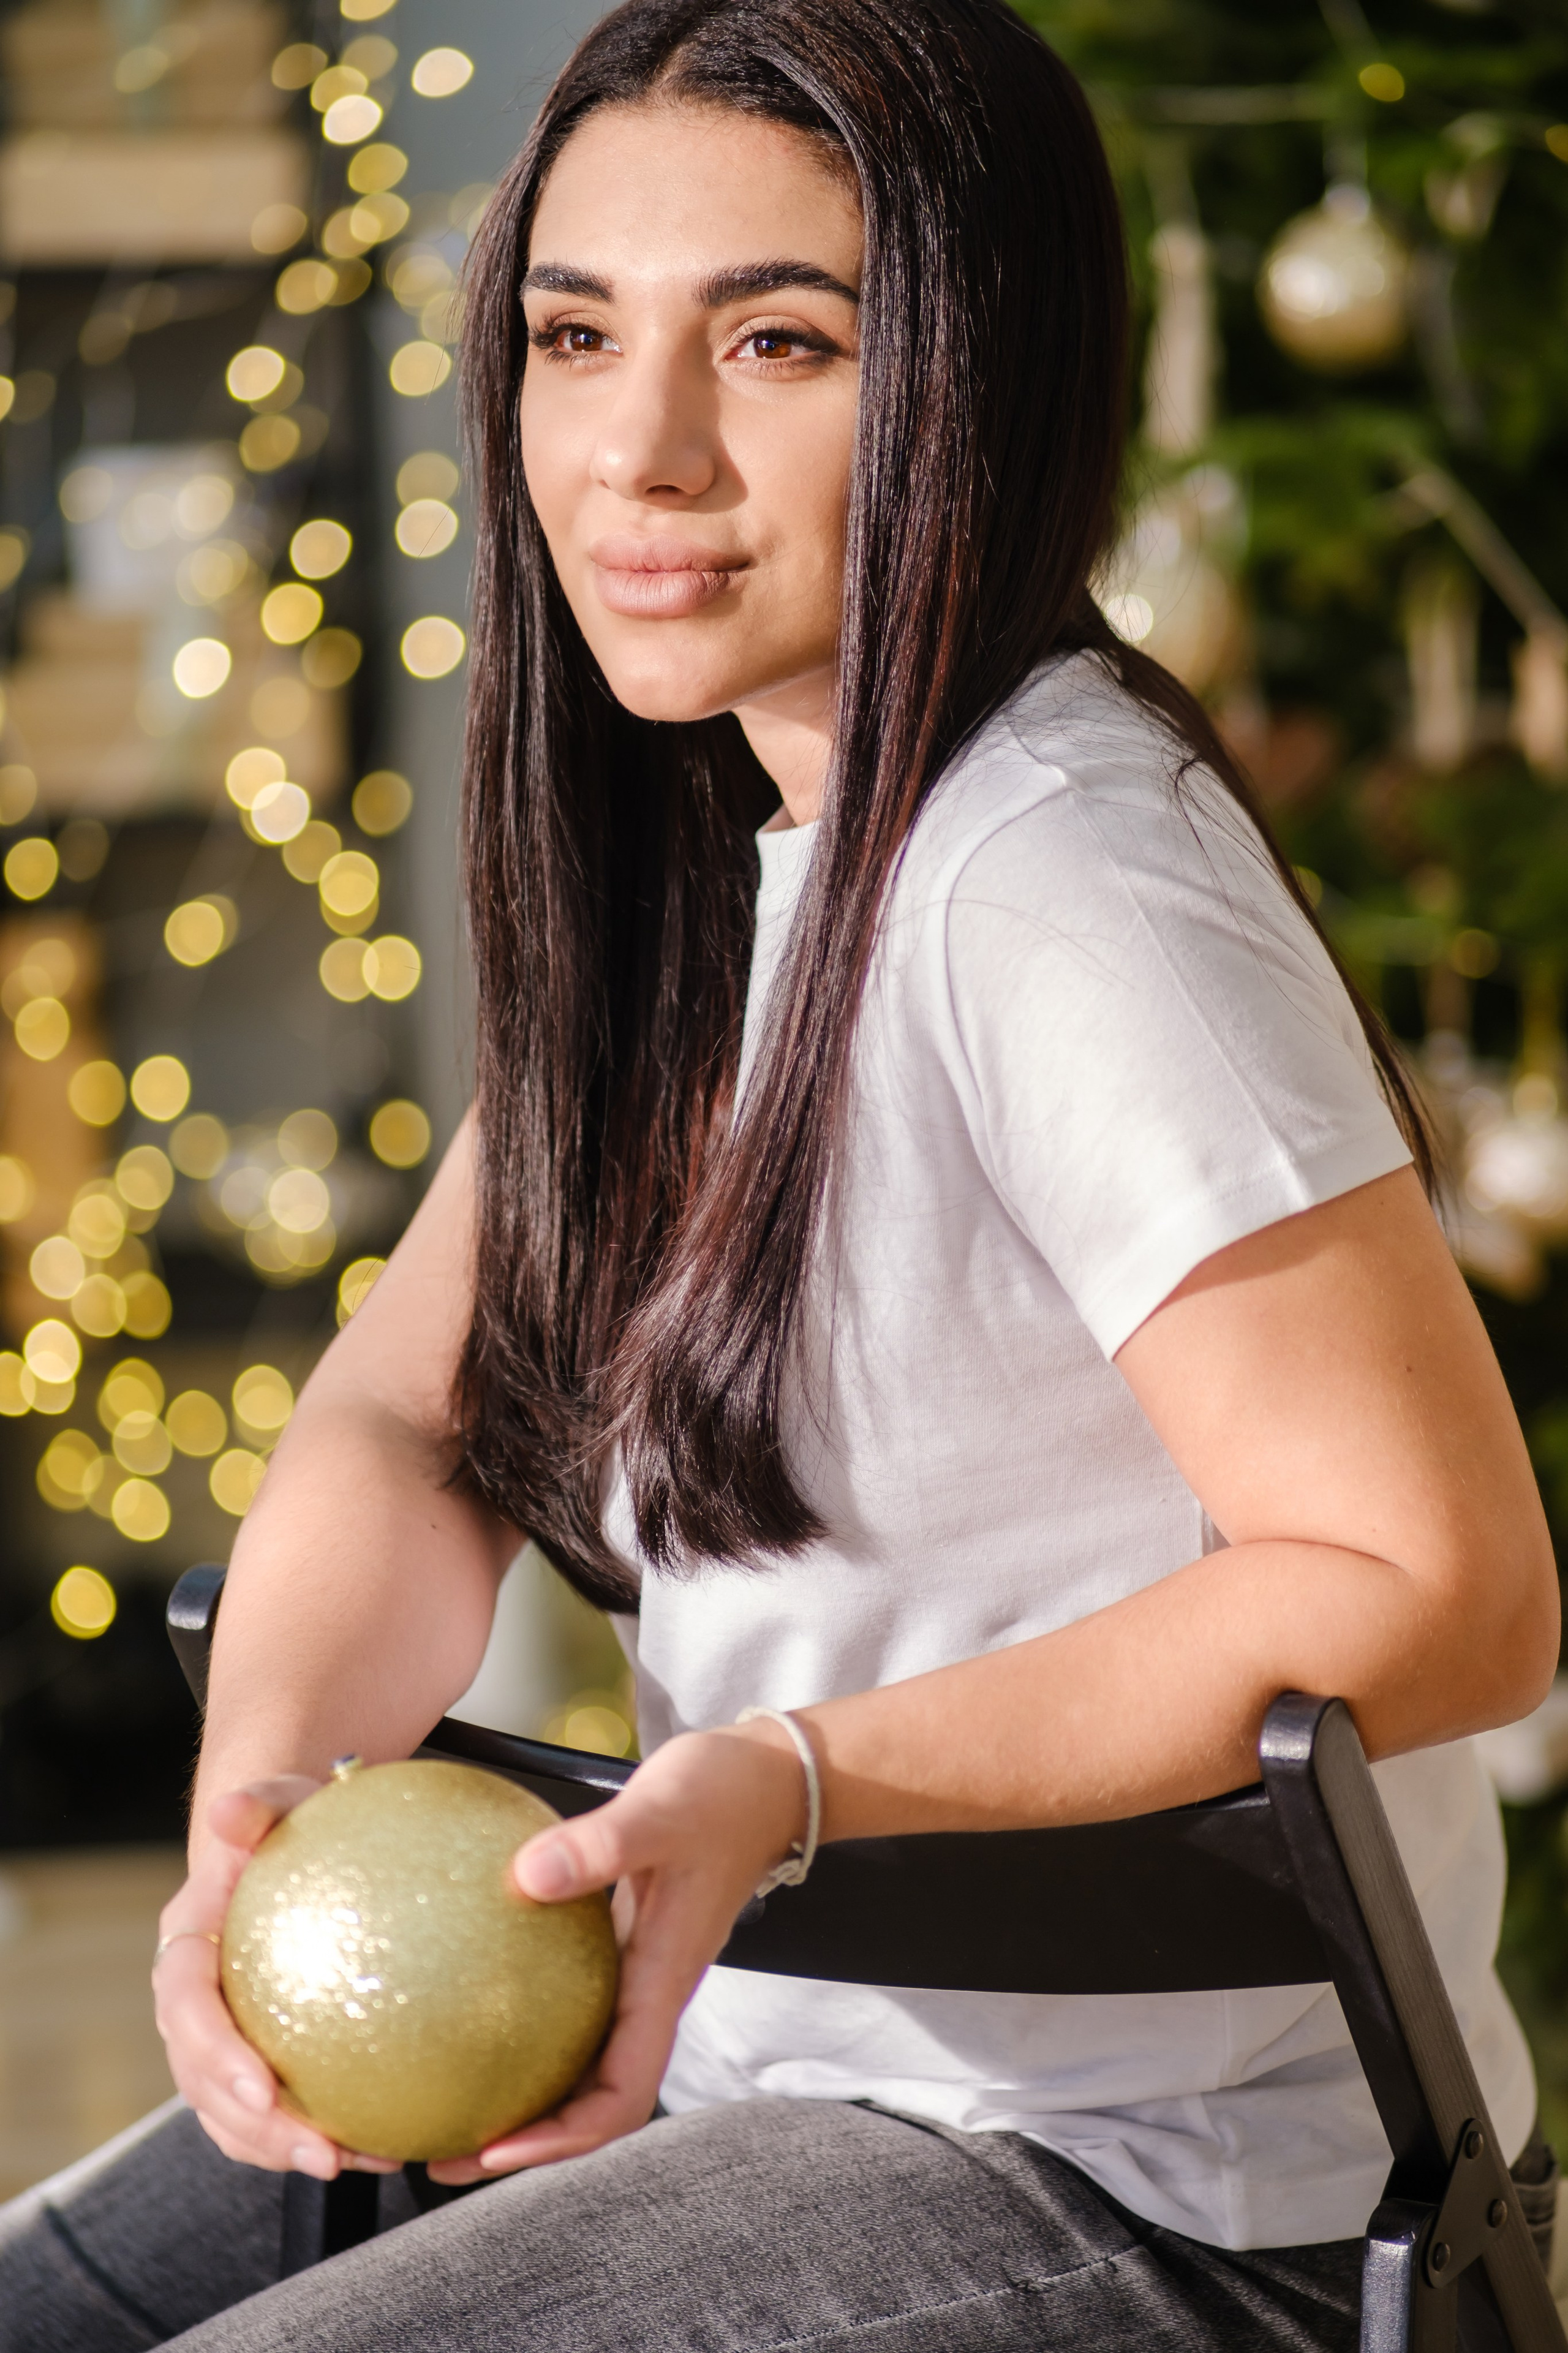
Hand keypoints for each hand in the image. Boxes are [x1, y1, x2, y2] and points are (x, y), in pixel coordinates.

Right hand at [153, 1778, 402, 2180]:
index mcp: (187, 1942)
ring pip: (230, 2115)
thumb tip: (230, 1812)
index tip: (263, 2090)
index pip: (185, 2005)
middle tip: (320, 2152)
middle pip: (201, 2081)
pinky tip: (380, 2146)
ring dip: (282, 2150)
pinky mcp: (257, 2061)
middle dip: (253, 2128)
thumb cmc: (299, 1825)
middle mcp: (190, 2001)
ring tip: (353, 2163)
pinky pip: (272, 2115)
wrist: (301, 1852)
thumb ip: (263, 1803)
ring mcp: (219, 2038)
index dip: (214, 2054)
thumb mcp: (290, 1802)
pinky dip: (315, 2135)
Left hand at [425, 1723, 805, 2184]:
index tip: (495, 2149)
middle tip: (445, 2150)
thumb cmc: (724, 1796)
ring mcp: (635, 1971)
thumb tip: (525, 1877)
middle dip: (523, 2137)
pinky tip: (470, 1993)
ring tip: (448, 2097)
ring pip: (579, 2059)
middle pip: (590, 2099)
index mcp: (663, 1982)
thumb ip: (599, 1846)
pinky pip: (569, 2002)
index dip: (561, 2138)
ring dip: (521, 2090)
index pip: (620, 2097)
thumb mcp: (660, 1812)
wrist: (765, 1779)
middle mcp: (648, 1992)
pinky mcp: (620, 1941)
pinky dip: (524, 2018)